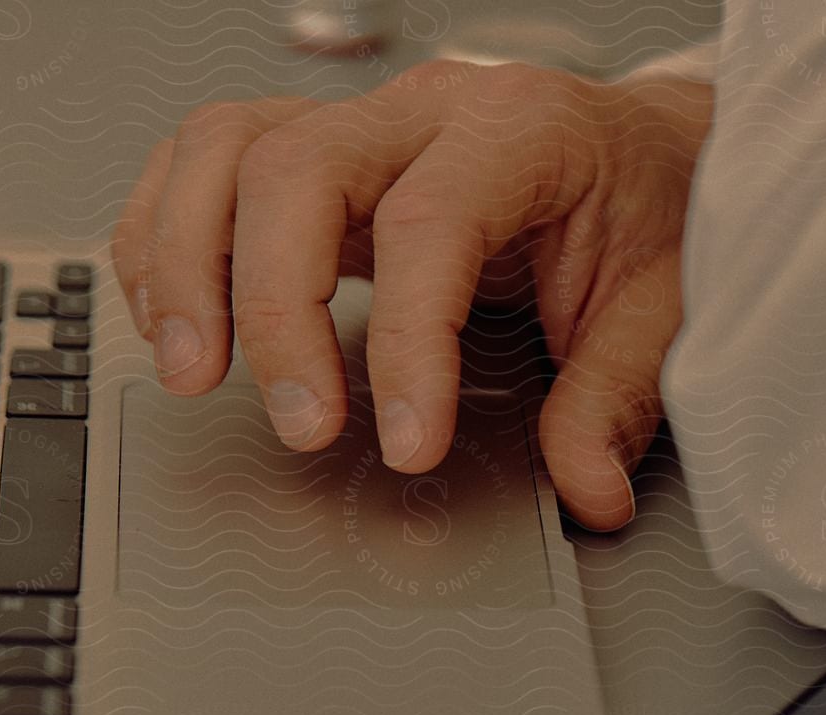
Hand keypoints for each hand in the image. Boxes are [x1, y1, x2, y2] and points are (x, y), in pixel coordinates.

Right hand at [110, 61, 712, 530]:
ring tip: (192, 372)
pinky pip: (203, 164)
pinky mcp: (313, 159)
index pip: (432, 225)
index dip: (407, 345)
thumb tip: (587, 489)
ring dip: (187, 264)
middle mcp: (423, 114)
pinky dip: (166, 238)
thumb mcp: (658, 306)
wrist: (640, 158)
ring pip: (225, 150)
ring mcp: (356, 128)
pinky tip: (171, 315)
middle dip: (274, 308)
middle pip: (295, 171)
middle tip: (299, 425)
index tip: (406, 444)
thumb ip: (616, 398)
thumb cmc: (644, 216)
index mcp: (517, 133)